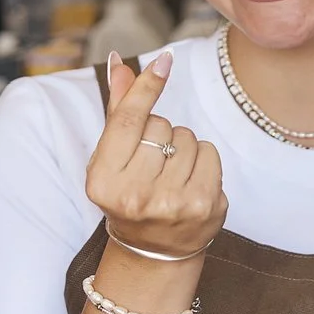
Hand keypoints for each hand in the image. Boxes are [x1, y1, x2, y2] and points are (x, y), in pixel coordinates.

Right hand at [83, 52, 225, 261]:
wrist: (152, 252)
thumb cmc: (128, 194)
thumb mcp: (112, 158)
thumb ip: (119, 109)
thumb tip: (120, 61)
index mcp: (104, 182)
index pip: (128, 121)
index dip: (146, 87)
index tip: (164, 61)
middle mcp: (135, 196)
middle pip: (160, 126)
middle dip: (160, 133)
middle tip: (151, 162)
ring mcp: (172, 204)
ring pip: (187, 137)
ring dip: (182, 146)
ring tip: (171, 172)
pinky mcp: (205, 206)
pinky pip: (210, 152)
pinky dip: (203, 158)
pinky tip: (190, 180)